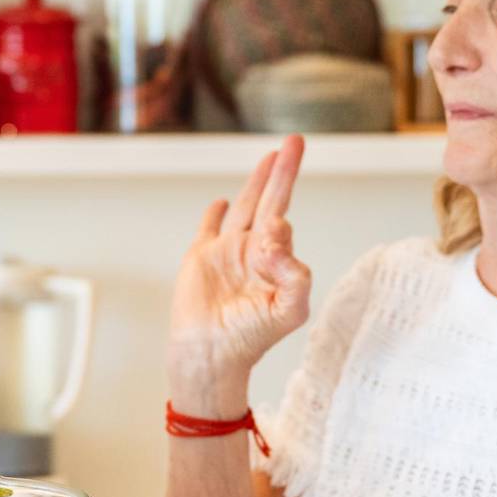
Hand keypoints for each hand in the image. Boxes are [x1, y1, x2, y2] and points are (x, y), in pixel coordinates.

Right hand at [169, 135, 312, 404]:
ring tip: (271, 156)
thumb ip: (296, 276)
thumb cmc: (250, 339)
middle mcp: (254, 252)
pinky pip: (209, 228)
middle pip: (271, 202)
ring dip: (257, 181)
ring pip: (244, 207)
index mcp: (276, 262)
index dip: (278, 230)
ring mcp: (227, 253)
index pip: (284, 227)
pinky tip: (221, 202)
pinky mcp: (200, 257)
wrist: (209, 354)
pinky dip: (215, 213)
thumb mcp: (289, 312)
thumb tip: (276, 242)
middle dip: (283, 173)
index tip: (266, 248)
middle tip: (294, 142)